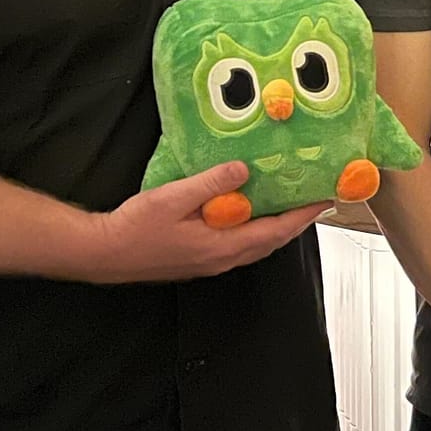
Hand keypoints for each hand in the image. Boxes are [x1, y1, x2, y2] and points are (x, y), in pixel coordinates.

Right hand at [72, 162, 330, 284]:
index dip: (303, 215)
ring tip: (292, 202)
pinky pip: (240, 243)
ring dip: (278, 225)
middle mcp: (223, 258)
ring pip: (257, 244)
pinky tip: (251, 210)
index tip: (326, 199)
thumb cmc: (135, 228)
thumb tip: (243, 169)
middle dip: (297, 220)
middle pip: (272, 240)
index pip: (276, 231)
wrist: (104, 253)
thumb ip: (210, 184)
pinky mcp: (201, 257)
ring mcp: (212, 261)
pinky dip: (256, 228)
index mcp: (222, 246)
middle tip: (316, 198)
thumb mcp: (173, 197)